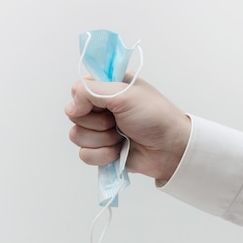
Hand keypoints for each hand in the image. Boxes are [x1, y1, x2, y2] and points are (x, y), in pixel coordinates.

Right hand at [65, 76, 190, 183]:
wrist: (171, 149)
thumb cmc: (155, 117)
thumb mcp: (124, 94)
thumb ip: (91, 91)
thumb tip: (71, 107)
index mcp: (108, 88)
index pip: (78, 90)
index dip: (85, 101)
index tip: (103, 105)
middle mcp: (102, 108)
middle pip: (74, 116)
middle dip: (97, 123)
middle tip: (118, 122)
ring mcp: (102, 130)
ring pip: (77, 136)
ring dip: (102, 139)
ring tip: (122, 137)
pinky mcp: (103, 151)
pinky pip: (85, 155)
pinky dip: (103, 155)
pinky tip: (119, 151)